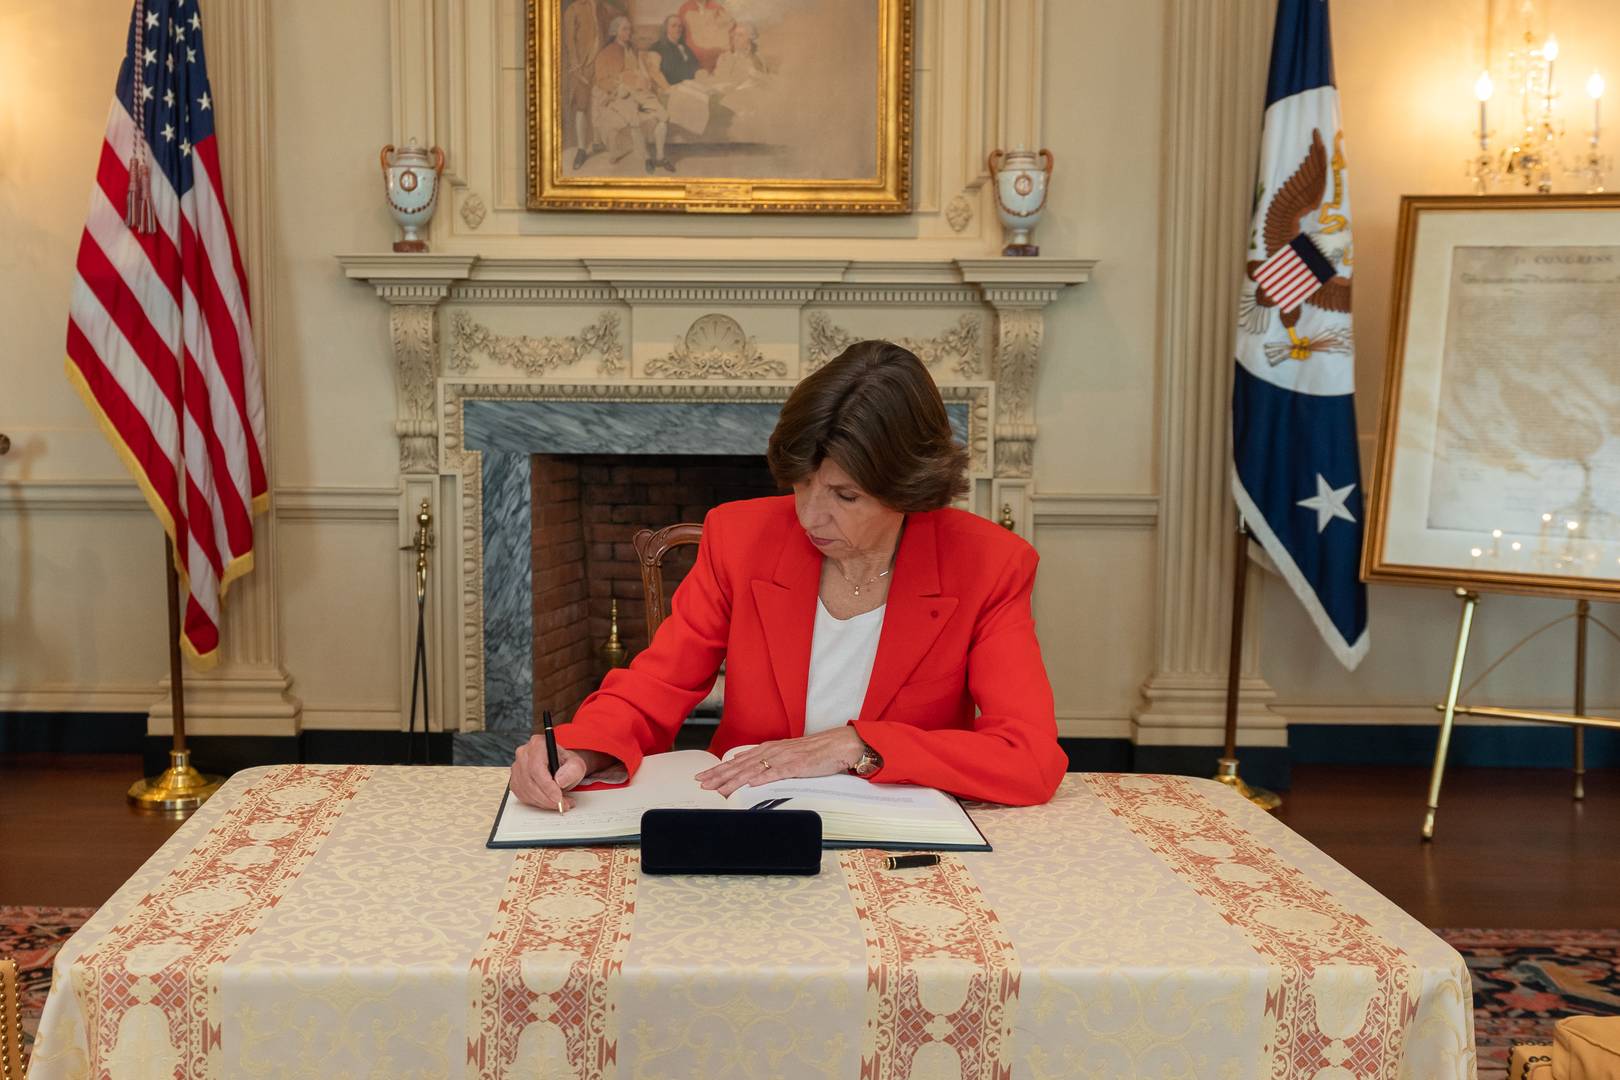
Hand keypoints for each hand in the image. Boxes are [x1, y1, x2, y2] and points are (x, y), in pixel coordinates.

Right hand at [510, 741, 620, 811]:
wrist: (560, 766)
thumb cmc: (566, 763)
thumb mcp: (576, 764)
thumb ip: (572, 770)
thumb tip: (560, 781)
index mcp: (537, 744)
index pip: (537, 768)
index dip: (547, 786)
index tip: (558, 797)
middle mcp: (523, 754)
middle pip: (530, 781)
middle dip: (547, 798)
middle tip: (562, 804)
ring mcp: (517, 768)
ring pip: (526, 791)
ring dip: (543, 802)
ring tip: (560, 803)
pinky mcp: (515, 781)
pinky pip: (523, 796)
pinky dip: (537, 802)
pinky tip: (549, 801)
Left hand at [694, 727, 865, 796]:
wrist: (839, 745)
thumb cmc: (816, 752)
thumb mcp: (788, 755)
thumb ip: (769, 762)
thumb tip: (749, 770)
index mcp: (769, 749)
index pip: (738, 761)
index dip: (720, 769)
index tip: (703, 776)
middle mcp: (772, 752)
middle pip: (740, 765)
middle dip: (719, 775)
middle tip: (701, 783)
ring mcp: (783, 758)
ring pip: (752, 771)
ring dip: (733, 780)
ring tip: (718, 789)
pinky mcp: (796, 766)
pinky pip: (775, 773)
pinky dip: (761, 779)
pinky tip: (749, 784)